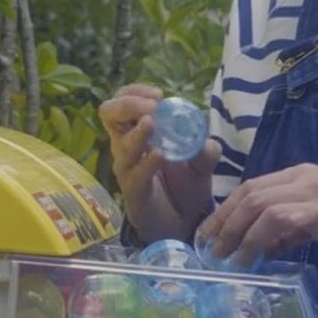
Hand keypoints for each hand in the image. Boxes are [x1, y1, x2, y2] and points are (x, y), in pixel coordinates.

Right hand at [98, 84, 220, 242]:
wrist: (181, 224)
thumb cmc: (184, 187)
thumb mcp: (201, 165)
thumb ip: (206, 151)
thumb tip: (208, 142)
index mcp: (137, 131)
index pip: (122, 101)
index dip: (135, 92)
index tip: (158, 95)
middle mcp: (126, 147)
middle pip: (109, 114)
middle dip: (128, 104)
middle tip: (151, 107)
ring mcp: (127, 169)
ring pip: (122, 145)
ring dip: (138, 133)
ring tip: (152, 123)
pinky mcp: (133, 192)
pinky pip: (135, 175)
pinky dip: (146, 163)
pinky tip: (160, 155)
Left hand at [197, 163, 317, 272]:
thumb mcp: (313, 222)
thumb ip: (287, 230)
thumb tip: (259, 247)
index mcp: (297, 176)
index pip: (250, 187)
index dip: (225, 210)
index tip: (207, 234)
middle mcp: (303, 177)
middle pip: (251, 194)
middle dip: (226, 222)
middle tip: (212, 249)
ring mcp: (316, 192)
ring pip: (265, 204)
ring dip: (241, 233)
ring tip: (230, 257)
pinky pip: (288, 219)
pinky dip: (265, 237)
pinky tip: (256, 257)